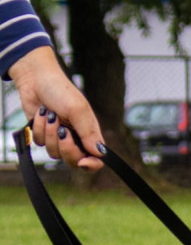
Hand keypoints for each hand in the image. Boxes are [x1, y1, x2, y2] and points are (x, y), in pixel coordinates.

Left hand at [8, 46, 104, 170]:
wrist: (35, 80)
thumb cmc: (61, 91)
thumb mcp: (78, 110)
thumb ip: (89, 133)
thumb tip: (100, 153)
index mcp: (90, 135)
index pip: (96, 159)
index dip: (91, 165)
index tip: (83, 162)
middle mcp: (76, 139)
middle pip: (74, 161)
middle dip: (66, 147)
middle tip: (62, 130)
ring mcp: (59, 138)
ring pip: (54, 153)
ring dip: (49, 133)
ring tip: (50, 115)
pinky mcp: (43, 135)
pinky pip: (40, 143)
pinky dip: (38, 129)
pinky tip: (42, 115)